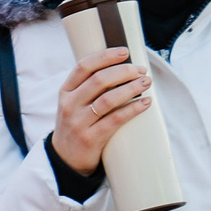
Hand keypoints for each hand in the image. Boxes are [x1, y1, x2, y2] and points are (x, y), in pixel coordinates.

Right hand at [50, 46, 151, 176]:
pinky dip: (133, 109)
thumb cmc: (76, 125)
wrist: (65, 158)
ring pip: (108, 99)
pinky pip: (115, 119)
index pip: (83, 67)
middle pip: (99, 80)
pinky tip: (145, 102)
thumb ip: (88, 87)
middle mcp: (70, 105)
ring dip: (131, 88)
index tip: (124, 52)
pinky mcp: (90, 138)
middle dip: (124, 72)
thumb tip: (121, 67)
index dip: (105, 56)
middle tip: (140, 71)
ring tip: (146, 83)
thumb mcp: (73, 103)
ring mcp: (78, 122)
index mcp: (65, 92)